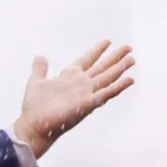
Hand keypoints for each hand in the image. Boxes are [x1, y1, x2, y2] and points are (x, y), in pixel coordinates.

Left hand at [13, 40, 134, 158]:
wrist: (34, 125)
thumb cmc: (34, 107)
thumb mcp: (36, 82)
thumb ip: (40, 69)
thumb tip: (40, 56)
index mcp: (69, 76)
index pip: (86, 60)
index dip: (97, 50)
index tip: (107, 41)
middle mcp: (80, 83)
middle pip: (101, 67)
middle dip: (114, 57)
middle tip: (128, 47)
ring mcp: (85, 93)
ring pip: (107, 77)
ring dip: (120, 68)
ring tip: (132, 59)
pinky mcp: (88, 104)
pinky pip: (106, 93)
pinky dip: (118, 86)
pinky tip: (130, 79)